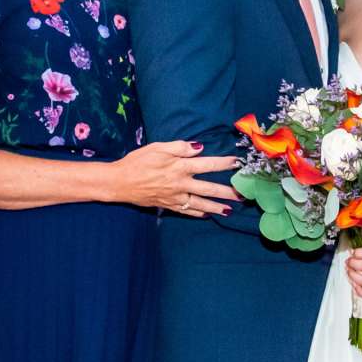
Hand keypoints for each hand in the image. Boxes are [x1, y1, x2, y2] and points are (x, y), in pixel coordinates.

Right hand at [112, 140, 240, 215]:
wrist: (119, 182)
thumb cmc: (137, 161)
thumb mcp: (157, 147)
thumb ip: (179, 147)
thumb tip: (199, 148)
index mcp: (179, 167)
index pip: (208, 164)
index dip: (224, 163)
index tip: (238, 163)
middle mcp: (180, 184)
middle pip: (209, 188)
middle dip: (227, 192)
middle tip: (242, 194)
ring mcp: (175, 197)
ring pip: (200, 203)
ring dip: (216, 207)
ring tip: (230, 210)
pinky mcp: (168, 205)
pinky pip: (186, 211)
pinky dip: (198, 212)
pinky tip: (206, 214)